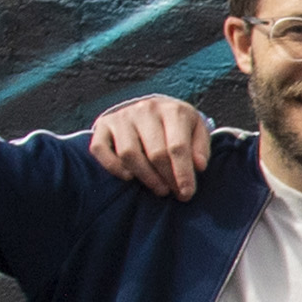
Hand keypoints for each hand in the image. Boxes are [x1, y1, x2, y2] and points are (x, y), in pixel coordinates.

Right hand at [87, 92, 211, 200]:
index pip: (178, 147)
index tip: (187, 193)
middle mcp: (145, 110)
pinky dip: (113, 167)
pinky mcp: (103, 124)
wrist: (151, 107)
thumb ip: (201, 148)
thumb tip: (199, 166)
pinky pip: (100, 149)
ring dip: (144, 177)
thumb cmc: (177, 125)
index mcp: (173, 110)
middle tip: (174, 192)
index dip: (183, 174)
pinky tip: (129, 177)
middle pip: (155, 153)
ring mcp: (122, 116)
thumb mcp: (197, 130)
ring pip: (128, 154)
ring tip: (159, 188)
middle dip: (167, 178)